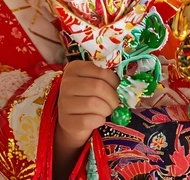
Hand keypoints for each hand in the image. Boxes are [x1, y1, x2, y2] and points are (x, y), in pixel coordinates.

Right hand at [54, 60, 119, 175]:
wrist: (72, 118)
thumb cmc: (87, 95)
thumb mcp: (93, 80)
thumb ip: (105, 77)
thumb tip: (124, 81)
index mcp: (75, 68)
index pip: (101, 71)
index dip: (114, 81)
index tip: (116, 87)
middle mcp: (66, 83)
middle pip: (98, 87)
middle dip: (112, 97)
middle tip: (115, 103)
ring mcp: (64, 102)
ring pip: (94, 104)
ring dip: (107, 109)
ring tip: (106, 110)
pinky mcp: (67, 121)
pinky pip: (89, 120)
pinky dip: (99, 120)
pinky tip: (99, 119)